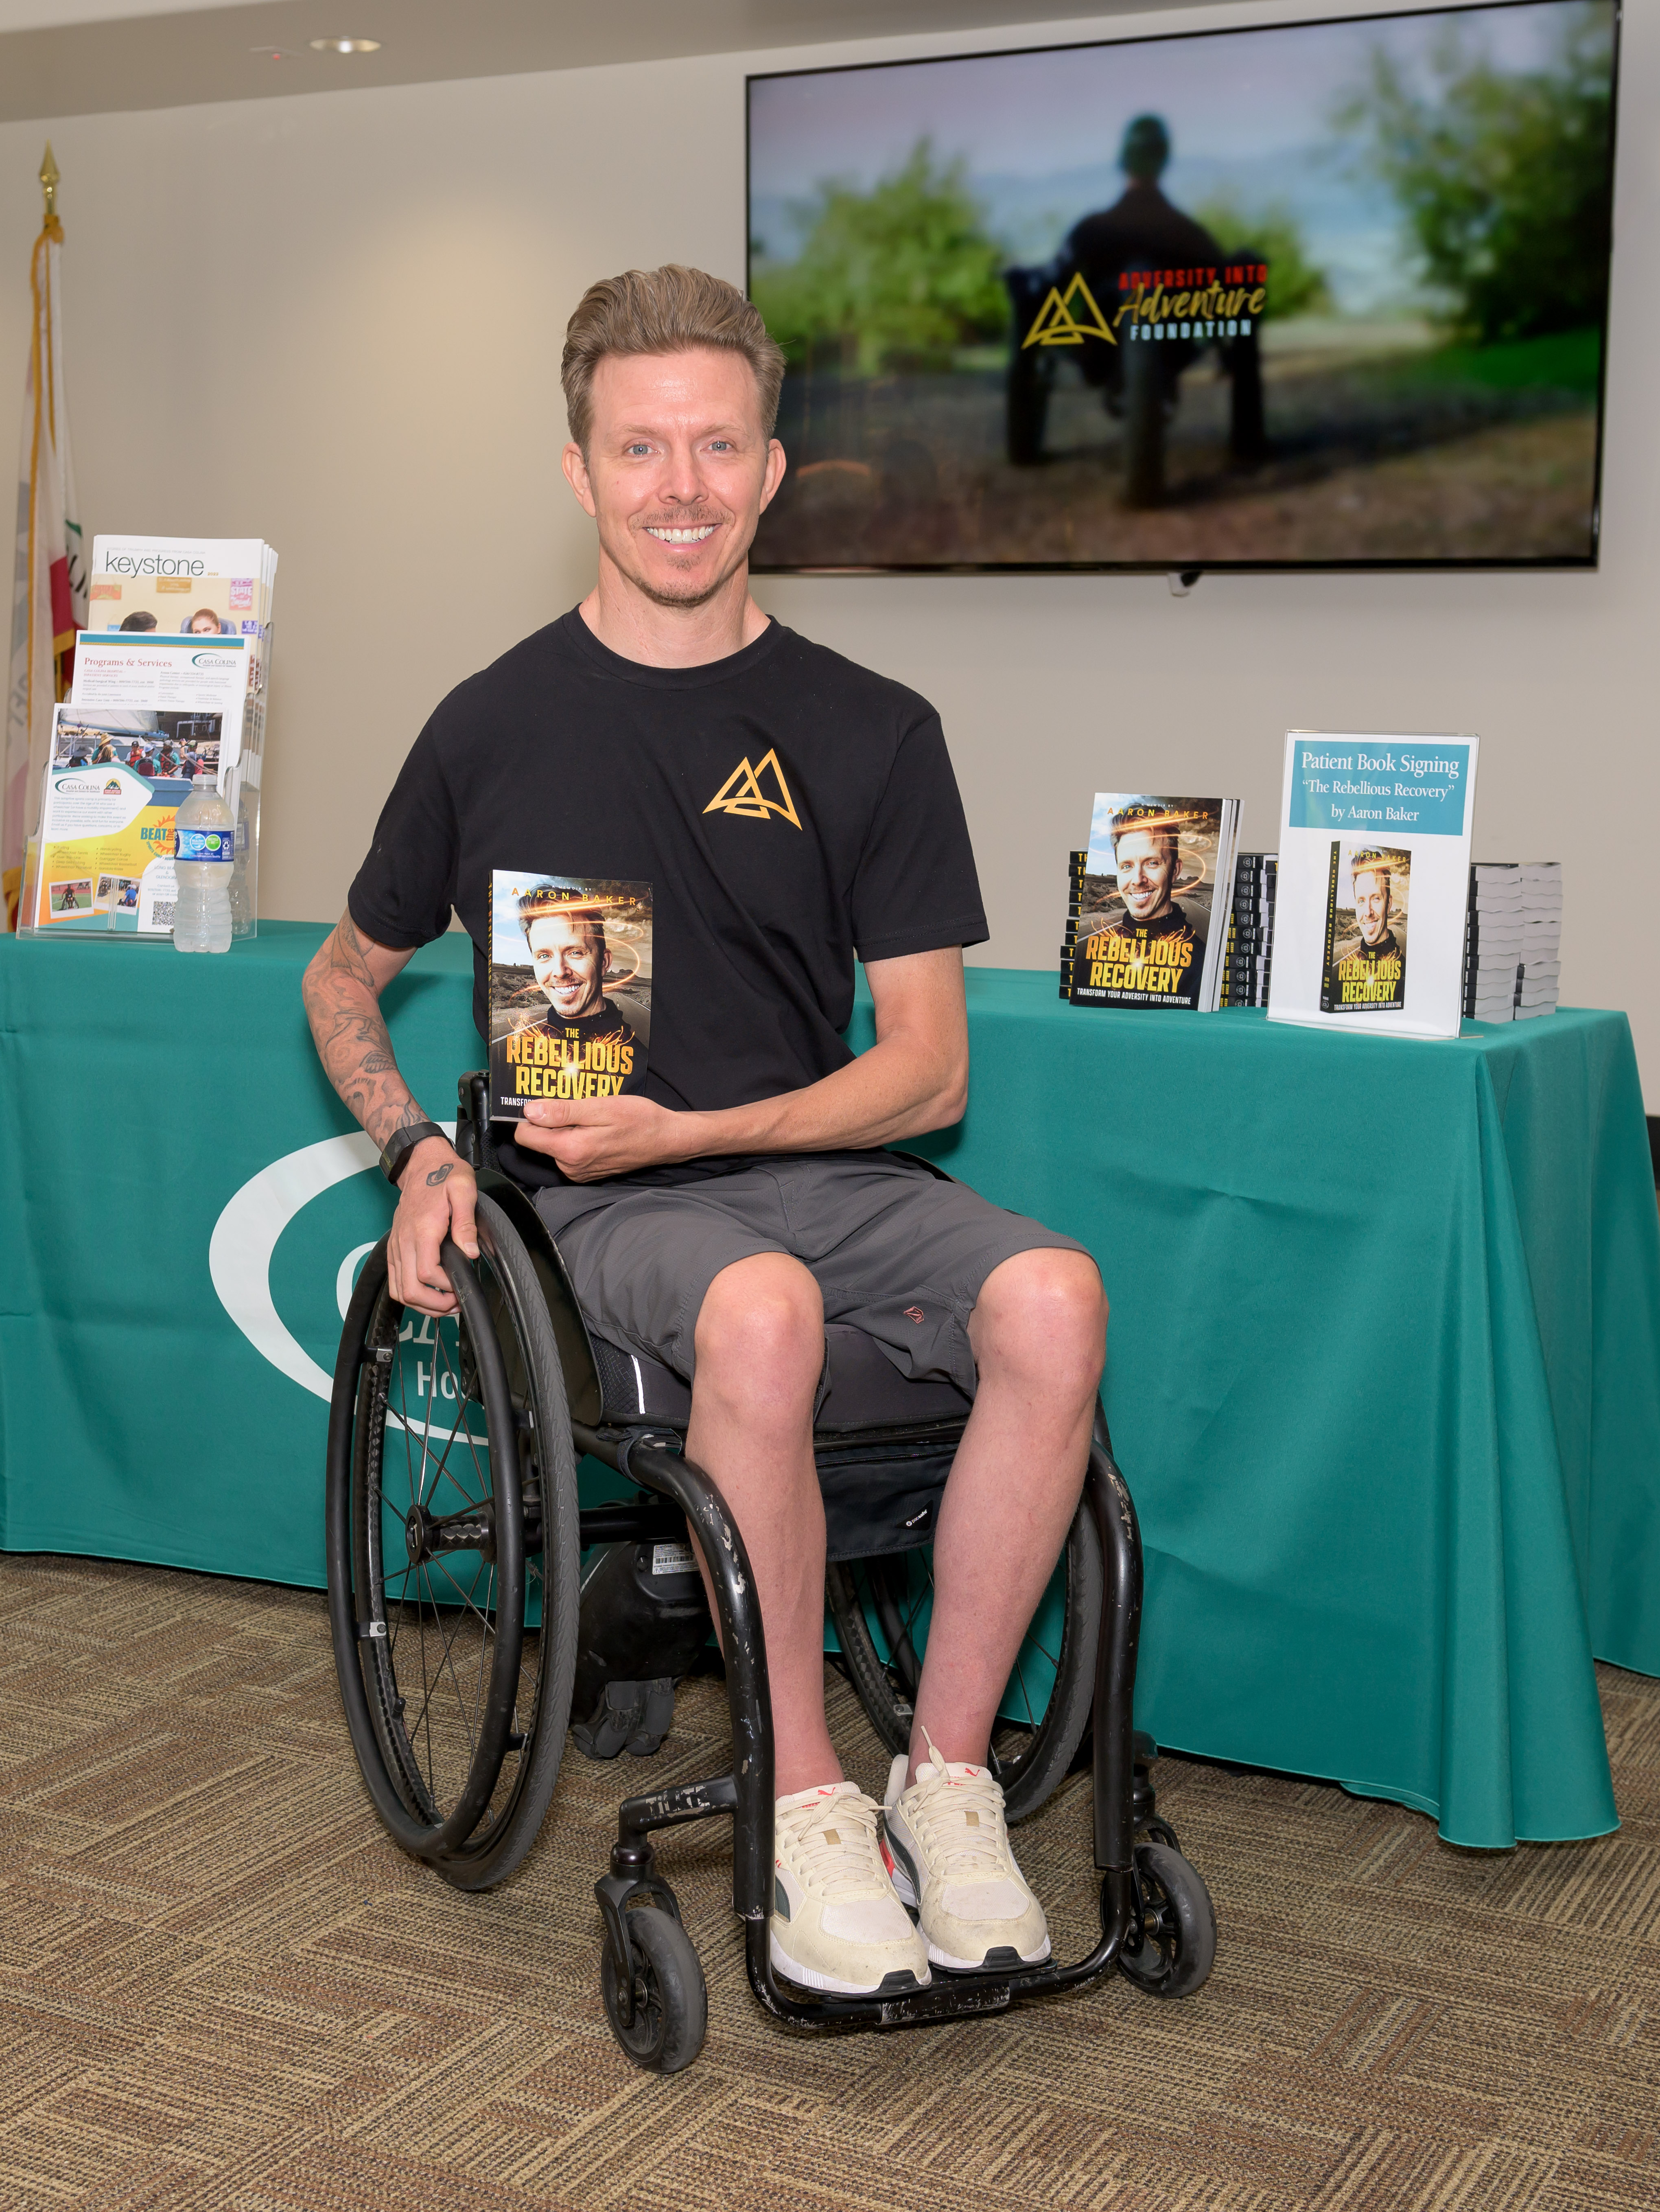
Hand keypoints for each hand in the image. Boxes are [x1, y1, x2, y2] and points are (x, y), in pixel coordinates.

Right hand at [386, 1138, 478, 1314]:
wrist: (422, 1164)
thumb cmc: (443, 1175)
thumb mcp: (464, 1190)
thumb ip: (467, 1223)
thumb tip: (471, 1252)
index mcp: (423, 1229)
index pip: (427, 1274)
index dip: (445, 1288)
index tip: (461, 1287)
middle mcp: (405, 1241)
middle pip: (410, 1290)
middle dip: (434, 1305)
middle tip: (455, 1303)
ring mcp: (397, 1245)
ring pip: (399, 1290)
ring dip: (421, 1304)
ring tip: (445, 1304)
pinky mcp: (394, 1247)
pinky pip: (395, 1280)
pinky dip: (409, 1294)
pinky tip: (429, 1295)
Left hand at [517, 1093, 697, 1180]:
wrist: (666, 1140)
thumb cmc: (639, 1119)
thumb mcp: (601, 1107)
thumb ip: (563, 1111)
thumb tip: (530, 1111)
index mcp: (570, 1150)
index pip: (525, 1135)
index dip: (531, 1115)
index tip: (547, 1102)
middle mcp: (570, 1167)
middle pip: (539, 1140)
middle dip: (551, 1121)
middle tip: (578, 1105)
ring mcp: (578, 1173)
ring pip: (554, 1145)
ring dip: (566, 1129)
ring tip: (592, 1116)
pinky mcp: (586, 1173)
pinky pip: (568, 1153)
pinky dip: (576, 1138)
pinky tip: (597, 1129)